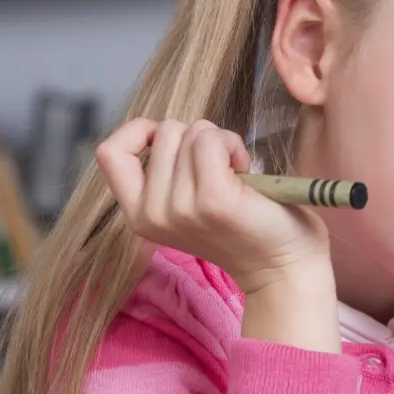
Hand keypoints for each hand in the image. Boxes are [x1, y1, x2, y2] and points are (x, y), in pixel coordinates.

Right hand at [94, 118, 329, 294]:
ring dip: (219, 140)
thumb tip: (163, 129)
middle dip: (198, 136)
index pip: (109, 152)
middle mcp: (152, 214)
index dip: (139, 131)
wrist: (283, 264)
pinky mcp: (212, 199)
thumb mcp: (186, 201)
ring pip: (191, 133)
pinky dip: (232, 144)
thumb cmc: (243, 225)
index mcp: (139, 214)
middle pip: (164, 132)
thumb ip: (166, 172)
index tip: (174, 142)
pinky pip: (211, 141)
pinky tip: (243, 168)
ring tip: (235, 171)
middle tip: (220, 166)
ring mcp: (181, 208)